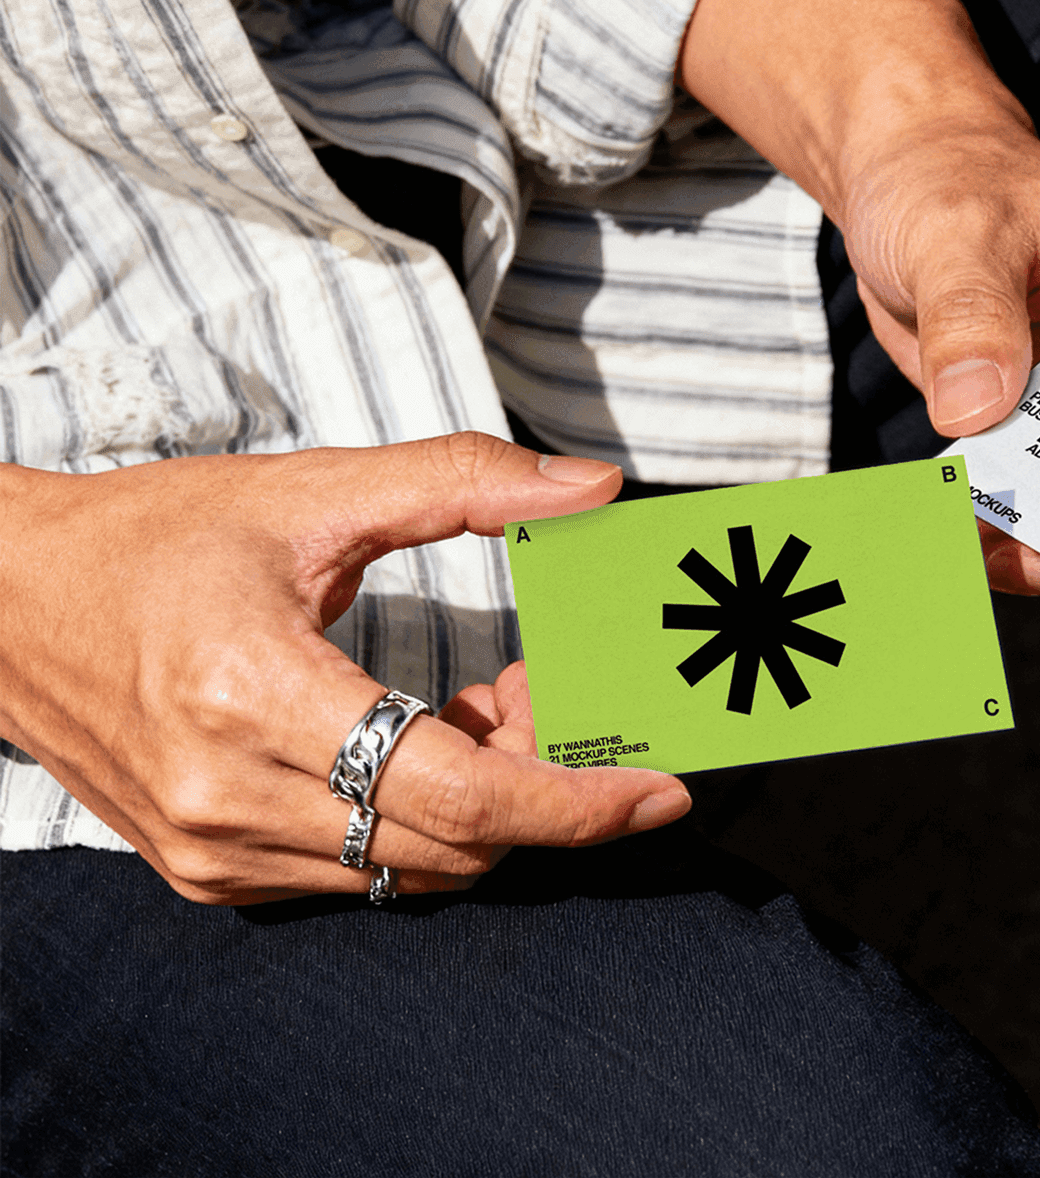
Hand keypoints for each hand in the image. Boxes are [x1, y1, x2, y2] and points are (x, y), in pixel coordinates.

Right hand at [0, 433, 690, 903]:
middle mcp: (229, 797)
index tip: (660, 788)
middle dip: (540, 783)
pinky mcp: (203, 871)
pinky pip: (356, 869)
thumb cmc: (155, 536)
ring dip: (483, 803)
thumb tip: (594, 487)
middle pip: (453, 844)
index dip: (577, 801)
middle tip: (554, 694)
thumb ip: (463, 483)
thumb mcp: (311, 492)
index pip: (462, 795)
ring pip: (412, 867)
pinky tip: (420, 739)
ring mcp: (211, 850)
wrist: (5, 600)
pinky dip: (418, 820)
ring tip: (483, 706)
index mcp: (256, 693)